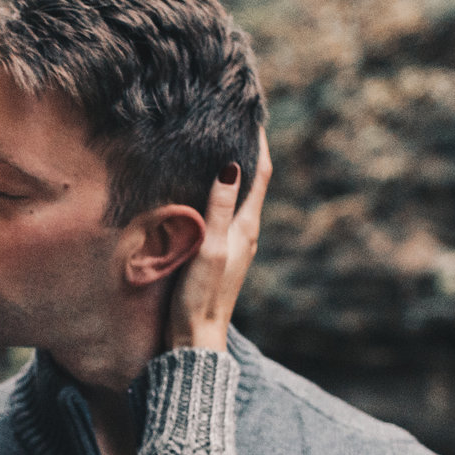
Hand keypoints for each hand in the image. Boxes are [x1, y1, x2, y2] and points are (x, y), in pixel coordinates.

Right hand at [166, 132, 270, 352]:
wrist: (194, 340)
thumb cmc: (200, 296)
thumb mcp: (210, 248)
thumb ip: (219, 208)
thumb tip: (232, 166)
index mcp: (247, 228)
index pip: (260, 175)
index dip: (259, 144)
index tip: (254, 114)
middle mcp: (245, 233)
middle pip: (251, 183)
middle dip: (245, 152)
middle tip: (233, 120)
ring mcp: (232, 245)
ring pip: (237, 198)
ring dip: (231, 173)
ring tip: (218, 146)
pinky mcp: (217, 256)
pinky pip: (223, 214)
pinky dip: (218, 194)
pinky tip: (203, 190)